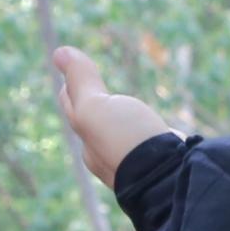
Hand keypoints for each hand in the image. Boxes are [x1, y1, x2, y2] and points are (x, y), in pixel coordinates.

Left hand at [51, 44, 171, 186]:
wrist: (170, 178)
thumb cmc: (126, 142)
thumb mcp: (95, 107)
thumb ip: (80, 81)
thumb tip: (59, 52)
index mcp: (89, 145)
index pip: (74, 107)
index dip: (72, 85)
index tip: (71, 65)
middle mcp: (111, 158)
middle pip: (98, 122)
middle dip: (95, 105)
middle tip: (94, 85)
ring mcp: (140, 164)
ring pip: (126, 135)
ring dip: (124, 122)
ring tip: (127, 111)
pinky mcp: (169, 165)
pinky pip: (154, 145)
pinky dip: (152, 135)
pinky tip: (161, 134)